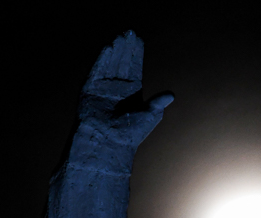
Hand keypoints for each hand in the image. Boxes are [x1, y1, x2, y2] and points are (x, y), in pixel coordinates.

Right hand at [78, 31, 173, 149]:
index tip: (138, 40)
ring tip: (120, 37)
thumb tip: (170, 95)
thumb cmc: (131, 134)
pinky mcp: (90, 90)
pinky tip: (108, 48)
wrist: (110, 142)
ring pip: (110, 64)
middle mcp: (117, 88)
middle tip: (129, 32)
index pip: (134, 68)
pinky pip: (96, 71)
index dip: (136, 54)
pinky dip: (101, 60)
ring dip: (115, 50)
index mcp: (131, 93)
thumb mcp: (149, 116)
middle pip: (122, 62)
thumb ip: (157, 103)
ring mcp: (103, 88)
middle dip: (125, 48)